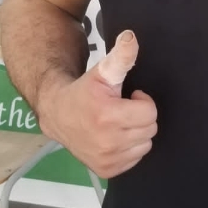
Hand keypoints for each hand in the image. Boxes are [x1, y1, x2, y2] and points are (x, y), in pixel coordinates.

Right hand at [37, 30, 157, 178]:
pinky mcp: (106, 170)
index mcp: (108, 116)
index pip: (150, 112)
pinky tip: (114, 137)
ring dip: (136, 133)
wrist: (57, 114)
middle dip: (139, 117)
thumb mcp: (102, 71)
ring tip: (117, 123)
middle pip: (150, 129)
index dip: (141, 101)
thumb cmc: (84, 91)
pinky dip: (129, 149)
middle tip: (121, 110)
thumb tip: (131, 37)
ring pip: (145, 145)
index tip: (127, 97)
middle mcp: (108, 142)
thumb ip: (121, 56)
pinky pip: (135, 159)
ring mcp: (106, 159)